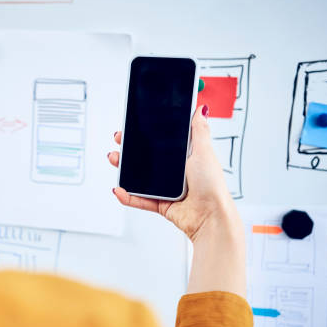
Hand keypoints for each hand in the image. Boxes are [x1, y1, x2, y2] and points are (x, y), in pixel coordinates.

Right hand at [108, 105, 245, 295]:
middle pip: (147, 159)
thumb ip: (199, 131)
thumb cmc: (212, 185)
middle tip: (119, 141)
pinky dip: (128, 196)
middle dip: (130, 150)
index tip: (132, 128)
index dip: (146, 135)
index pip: (161, 143)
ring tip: (115, 159)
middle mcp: (175, 172)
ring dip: (124, 170)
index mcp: (184, 158)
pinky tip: (119, 190)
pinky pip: (140, 200)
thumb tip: (200, 110)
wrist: (210, 215)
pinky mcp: (161, 204)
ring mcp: (166, 189)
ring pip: (140, 178)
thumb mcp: (204, 151)